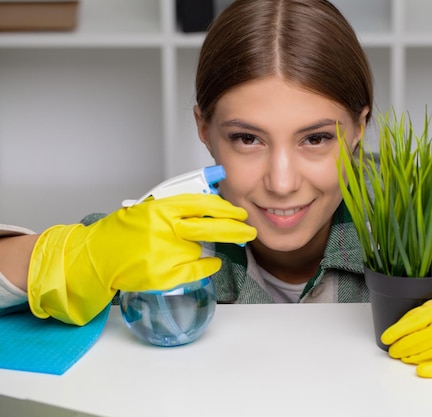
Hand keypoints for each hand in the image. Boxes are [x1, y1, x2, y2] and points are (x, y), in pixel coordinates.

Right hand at [28, 193, 256, 324]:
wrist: (98, 256)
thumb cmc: (126, 231)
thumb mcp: (151, 207)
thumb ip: (182, 202)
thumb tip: (215, 185)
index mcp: (161, 209)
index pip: (202, 204)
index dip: (225, 208)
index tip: (239, 212)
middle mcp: (164, 230)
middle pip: (210, 228)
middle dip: (235, 230)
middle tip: (248, 231)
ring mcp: (164, 255)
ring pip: (202, 250)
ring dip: (206, 248)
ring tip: (191, 248)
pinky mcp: (163, 276)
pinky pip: (198, 270)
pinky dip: (207, 267)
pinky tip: (206, 263)